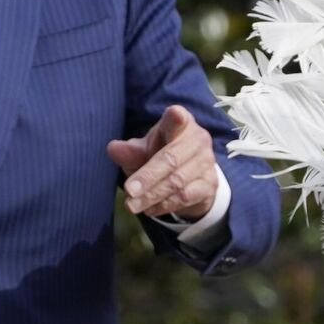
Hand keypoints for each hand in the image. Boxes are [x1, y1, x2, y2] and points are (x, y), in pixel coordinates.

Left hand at [105, 104, 217, 219]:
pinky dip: (165, 205)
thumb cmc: (160, 155)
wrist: (189, 178)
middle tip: (129, 191)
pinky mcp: (210, 184)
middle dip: (148, 177)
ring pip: (177, 182)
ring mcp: (207, 162)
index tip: (175, 114)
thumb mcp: (143, 151)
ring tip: (132, 205)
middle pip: (171, 159)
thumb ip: (129, 151)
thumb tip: (112, 149)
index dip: (176, 118)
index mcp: (180, 124)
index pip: (177, 119)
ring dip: (152, 196)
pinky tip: (149, 209)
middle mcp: (198, 139)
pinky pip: (186, 197)